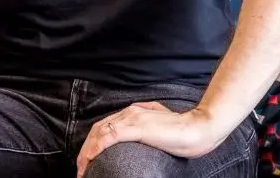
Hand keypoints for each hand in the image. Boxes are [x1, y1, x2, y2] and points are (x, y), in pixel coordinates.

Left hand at [75, 102, 222, 176]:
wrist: (198, 128)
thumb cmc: (184, 129)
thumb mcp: (160, 123)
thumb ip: (147, 123)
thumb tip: (139, 131)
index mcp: (134, 111)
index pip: (105, 125)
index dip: (93, 142)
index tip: (88, 159)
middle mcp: (130, 112)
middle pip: (98, 129)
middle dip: (85, 149)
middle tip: (81, 168)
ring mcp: (133, 118)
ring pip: (100, 132)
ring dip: (87, 151)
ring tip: (83, 168)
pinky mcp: (137, 127)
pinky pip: (110, 136)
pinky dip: (97, 147)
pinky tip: (91, 157)